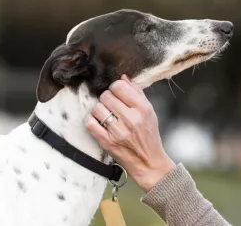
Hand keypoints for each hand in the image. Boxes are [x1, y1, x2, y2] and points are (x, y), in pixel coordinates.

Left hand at [85, 74, 175, 191]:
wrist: (148, 162)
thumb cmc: (149, 135)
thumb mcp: (150, 112)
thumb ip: (137, 93)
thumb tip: (124, 78)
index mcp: (142, 108)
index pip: (119, 86)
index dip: (116, 88)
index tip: (117, 94)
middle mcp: (131, 119)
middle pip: (106, 96)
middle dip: (107, 98)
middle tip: (112, 106)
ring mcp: (118, 131)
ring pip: (97, 108)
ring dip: (99, 110)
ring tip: (106, 115)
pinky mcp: (107, 142)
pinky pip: (90, 123)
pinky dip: (92, 121)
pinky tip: (98, 122)